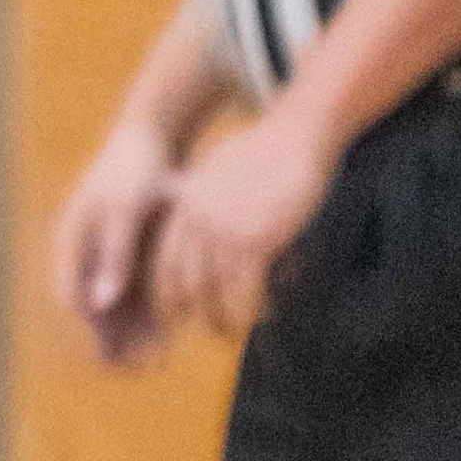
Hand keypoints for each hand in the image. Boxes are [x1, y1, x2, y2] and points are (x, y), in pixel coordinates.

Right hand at [45, 111, 180, 364]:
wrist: (150, 132)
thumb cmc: (133, 168)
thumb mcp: (124, 212)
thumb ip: (114, 257)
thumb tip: (99, 305)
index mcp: (70, 245)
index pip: (73, 301)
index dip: (90, 333)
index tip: (113, 359)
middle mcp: (83, 255)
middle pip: (93, 310)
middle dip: (113, 341)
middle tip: (138, 368)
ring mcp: (104, 253)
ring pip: (114, 305)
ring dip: (132, 332)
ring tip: (156, 358)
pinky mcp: (126, 250)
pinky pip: (133, 290)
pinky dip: (147, 311)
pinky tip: (169, 331)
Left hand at [150, 101, 332, 338]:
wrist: (298, 130)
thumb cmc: (263, 151)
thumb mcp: (216, 174)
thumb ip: (202, 203)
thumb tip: (202, 228)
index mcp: (182, 208)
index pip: (162, 262)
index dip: (167, 293)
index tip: (175, 313)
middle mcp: (196, 222)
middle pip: (181, 283)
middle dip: (191, 313)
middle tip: (207, 327)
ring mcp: (225, 231)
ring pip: (213, 293)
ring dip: (223, 319)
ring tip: (233, 330)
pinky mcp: (257, 239)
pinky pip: (247, 289)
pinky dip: (254, 309)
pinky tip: (265, 315)